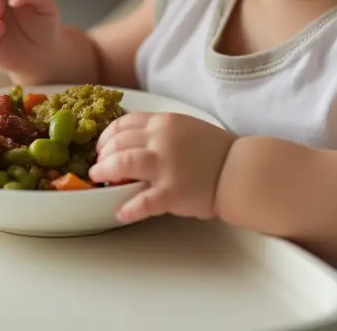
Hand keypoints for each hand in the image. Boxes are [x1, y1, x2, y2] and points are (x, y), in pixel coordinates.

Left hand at [89, 113, 234, 223]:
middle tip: (98, 165)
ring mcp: (165, 165)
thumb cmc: (214, 150)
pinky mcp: (172, 192)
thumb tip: (132, 142)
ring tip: (99, 179)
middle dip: (102, 154)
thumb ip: (159, 132)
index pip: (124, 123)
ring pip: (123, 162)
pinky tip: (120, 213)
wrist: (238, 170)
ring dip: (105, 171)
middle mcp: (161, 139)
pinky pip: (142, 201)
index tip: (102, 146)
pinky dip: (128, 208)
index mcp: (164, 122)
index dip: (107, 135)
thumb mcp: (184, 127)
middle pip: (118, 142)